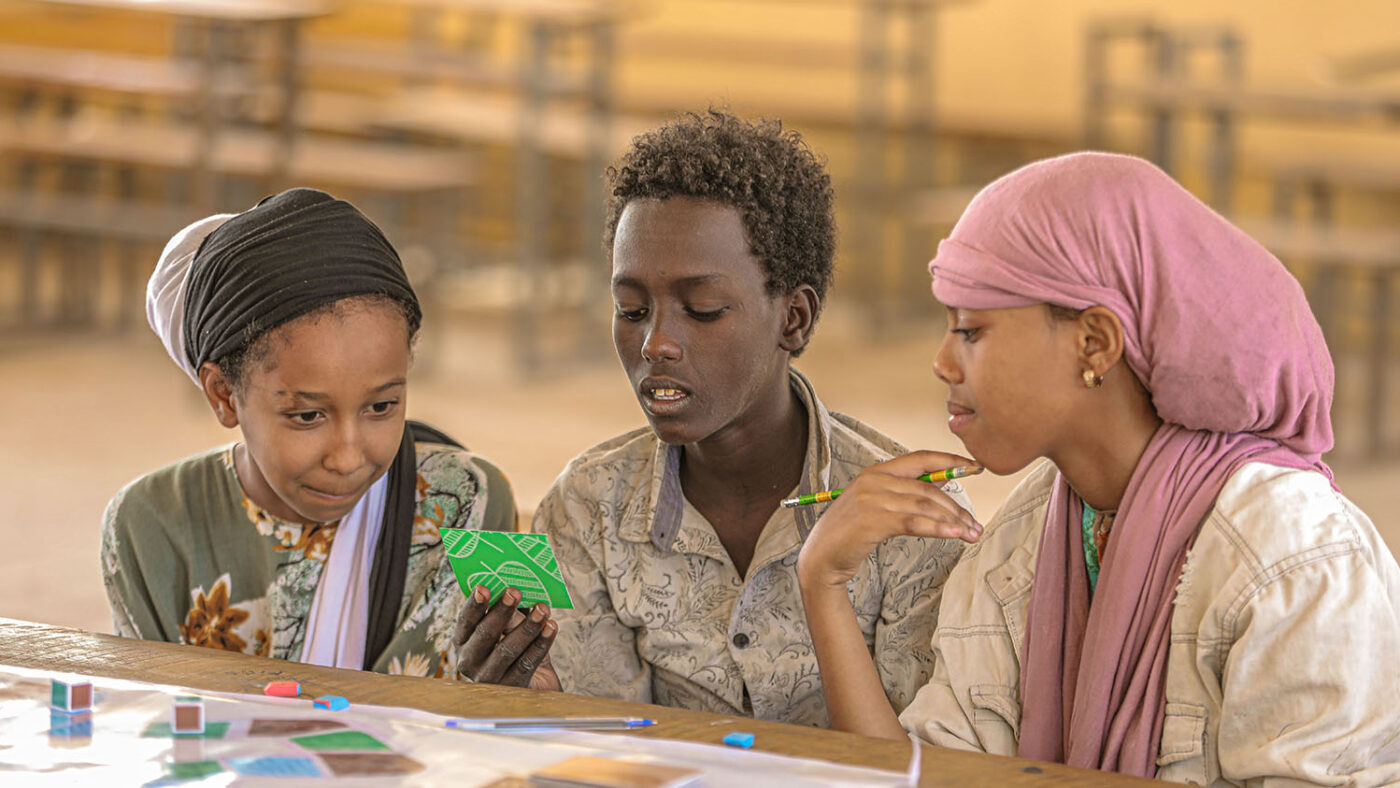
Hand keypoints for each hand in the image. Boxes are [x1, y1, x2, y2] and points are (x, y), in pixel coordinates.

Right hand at [453, 586, 560, 690]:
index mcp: (463, 640)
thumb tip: (518, 589)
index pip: (465, 620)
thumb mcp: (509, 626)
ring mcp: (488, 677)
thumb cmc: (517, 643)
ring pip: (508, 649)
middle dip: (502, 611)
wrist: (534, 681)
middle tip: (515, 592)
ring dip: (527, 626)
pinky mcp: (511, 686)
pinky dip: (541, 643)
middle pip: (485, 634)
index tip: (483, 587)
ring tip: (542, 609)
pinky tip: (551, 627)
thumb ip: (510, 609)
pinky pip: (527, 662)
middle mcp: (469, 660)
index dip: (474, 604)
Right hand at [797, 450, 982, 590]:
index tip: (976, 467)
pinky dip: (938, 529)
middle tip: (976, 525)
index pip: (921, 458)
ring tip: (971, 534)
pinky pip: (914, 523)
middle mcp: (874, 480)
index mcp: (877, 471)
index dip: (951, 460)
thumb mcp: (878, 504)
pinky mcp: (873, 521)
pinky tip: (954, 535)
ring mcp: (872, 499)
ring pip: (925, 505)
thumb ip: (906, 491)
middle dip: (957, 507)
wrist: (822, 557)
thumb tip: (944, 479)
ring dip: (953, 521)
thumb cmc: (852, 532)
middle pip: (928, 487)